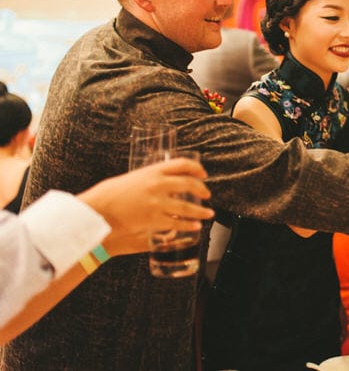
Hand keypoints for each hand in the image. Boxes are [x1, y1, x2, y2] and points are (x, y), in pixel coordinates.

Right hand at [78, 158, 213, 255]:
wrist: (97, 210)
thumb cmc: (109, 194)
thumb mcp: (131, 179)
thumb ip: (148, 179)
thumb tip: (161, 182)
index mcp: (152, 170)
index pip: (181, 164)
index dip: (196, 168)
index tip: (203, 173)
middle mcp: (158, 184)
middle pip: (189, 184)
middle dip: (201, 189)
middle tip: (207, 194)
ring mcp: (157, 202)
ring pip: (187, 207)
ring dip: (201, 211)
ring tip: (209, 214)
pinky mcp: (154, 219)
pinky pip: (176, 223)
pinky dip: (188, 225)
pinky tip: (195, 227)